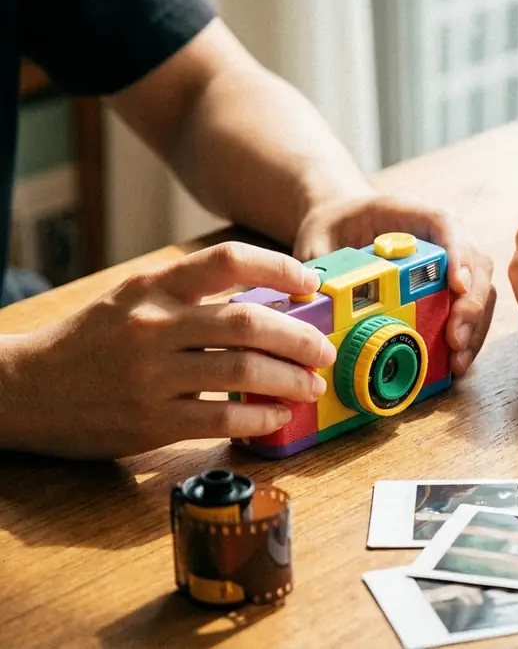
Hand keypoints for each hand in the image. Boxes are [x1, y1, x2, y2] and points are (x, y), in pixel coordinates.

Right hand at [0, 243, 335, 458]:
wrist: (22, 389)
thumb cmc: (89, 342)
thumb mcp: (132, 300)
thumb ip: (188, 296)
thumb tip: (265, 303)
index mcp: (153, 288)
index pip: (229, 260)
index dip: (280, 269)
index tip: (310, 284)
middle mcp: (154, 325)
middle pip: (249, 323)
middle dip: (300, 337)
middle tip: (323, 350)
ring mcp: (151, 375)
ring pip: (243, 372)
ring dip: (290, 379)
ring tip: (310, 384)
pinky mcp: (149, 421)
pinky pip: (222, 419)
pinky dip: (260, 418)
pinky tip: (278, 416)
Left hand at [294, 194, 495, 374]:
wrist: (343, 224)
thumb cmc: (335, 228)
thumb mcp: (318, 239)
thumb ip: (317, 263)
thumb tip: (316, 296)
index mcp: (408, 213)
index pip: (444, 224)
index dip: (457, 253)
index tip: (456, 285)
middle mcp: (440, 235)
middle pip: (476, 262)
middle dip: (472, 303)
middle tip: (456, 337)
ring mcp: (451, 261)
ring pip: (482, 289)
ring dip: (475, 326)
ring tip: (458, 360)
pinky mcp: (450, 286)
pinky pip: (472, 309)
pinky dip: (469, 336)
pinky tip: (456, 362)